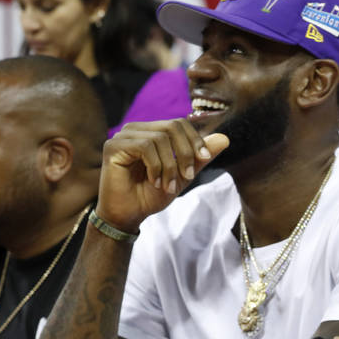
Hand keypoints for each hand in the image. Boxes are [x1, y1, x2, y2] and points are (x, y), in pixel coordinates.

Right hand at [97, 119, 228, 232]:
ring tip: (168, 186)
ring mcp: (123, 136)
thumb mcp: (183, 175)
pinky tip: (154, 182)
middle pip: (172, 126)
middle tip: (187, 177)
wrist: (129, 215)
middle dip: (185, 153)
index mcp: (151, 132)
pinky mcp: (113, 146)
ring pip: (160, 138)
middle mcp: (136, 130)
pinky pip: (145, 146)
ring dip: (170, 166)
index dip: (195, 139)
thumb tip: (225, 138)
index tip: (204, 159)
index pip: (179, 123)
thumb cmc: (151, 195)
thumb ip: (199, 157)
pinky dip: (155, 166)